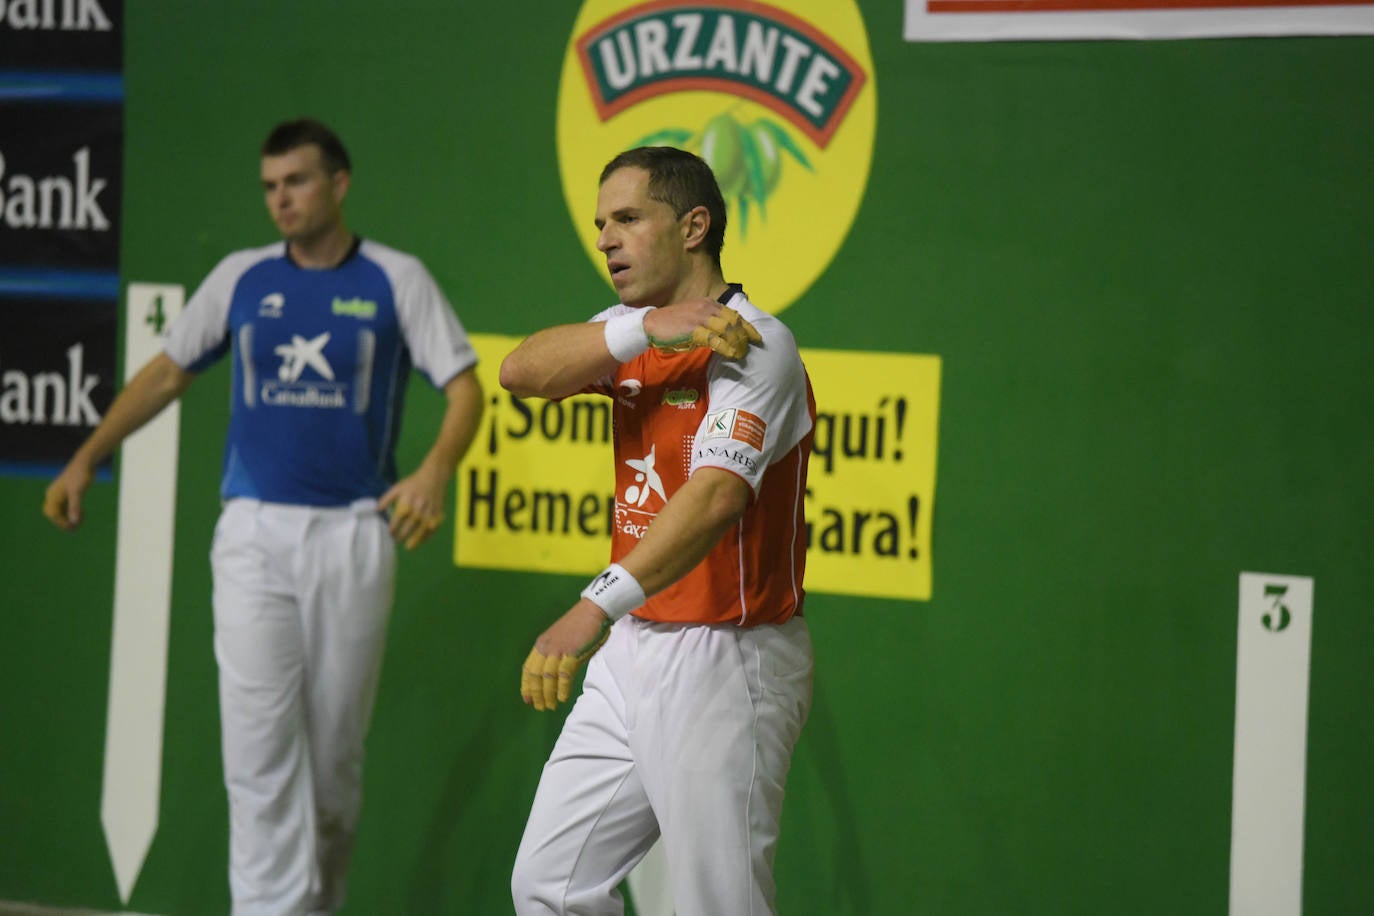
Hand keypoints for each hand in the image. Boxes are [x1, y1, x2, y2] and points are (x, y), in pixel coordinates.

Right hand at [43, 462, 93, 530]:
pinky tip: (82, 514)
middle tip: (75, 528)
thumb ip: (75, 507)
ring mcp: (60, 494)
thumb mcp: (78, 492)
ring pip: (61, 511)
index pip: (52, 514)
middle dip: (63, 522)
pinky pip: (66, 507)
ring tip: (80, 523)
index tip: (73, 526)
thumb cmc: (80, 475)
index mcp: (53, 495)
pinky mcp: (67, 493)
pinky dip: (72, 512)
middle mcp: (54, 495)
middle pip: (54, 514)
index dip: (61, 522)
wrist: (85, 463)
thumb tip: (73, 522)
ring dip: (69, 518)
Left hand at [379, 469, 446, 549]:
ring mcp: (429, 513)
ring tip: (408, 547)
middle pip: (409, 527)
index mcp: (407, 503)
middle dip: (402, 536)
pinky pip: (432, 529)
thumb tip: (376, 510)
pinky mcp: (438, 515)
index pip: (397, 520)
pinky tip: (421, 541)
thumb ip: (386, 499)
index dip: (393, 528)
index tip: (390, 533)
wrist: (433, 477)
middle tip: (397, 540)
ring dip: (415, 541)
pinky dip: (427, 536)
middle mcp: (418, 509)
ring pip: (421, 531)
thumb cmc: (413, 483)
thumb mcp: (397, 488)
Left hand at [520, 600, 611, 710]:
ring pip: (547, 676)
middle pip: (535, 675)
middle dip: (536, 693)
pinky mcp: (571, 652)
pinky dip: (562, 688)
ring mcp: (558, 649)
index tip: (527, 699)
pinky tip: (563, 698)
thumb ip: (555, 656)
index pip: (528, 668)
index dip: (527, 685)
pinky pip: (564, 674)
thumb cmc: (580, 626)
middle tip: (540, 707)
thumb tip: (554, 677)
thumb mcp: (561, 641)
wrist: (593, 611)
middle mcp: (546, 647)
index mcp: (541, 644)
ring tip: (550, 706)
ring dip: (548, 694)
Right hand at [645, 301, 761, 359]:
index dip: (748, 326)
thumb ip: (710, 323)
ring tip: (742, 353)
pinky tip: (731, 355)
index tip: (757, 337)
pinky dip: (726, 348)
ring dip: (737, 342)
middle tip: (749, 348)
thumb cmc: (673, 324)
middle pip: (734, 321)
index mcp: (709, 303)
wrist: (651, 325)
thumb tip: (726, 335)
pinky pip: (715, 339)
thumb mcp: (695, 318)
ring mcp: (700, 318)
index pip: (734, 314)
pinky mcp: (693, 329)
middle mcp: (707, 308)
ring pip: (728, 329)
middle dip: (744, 336)